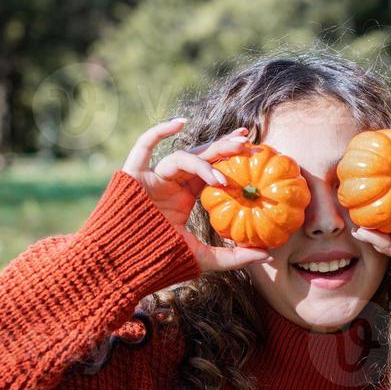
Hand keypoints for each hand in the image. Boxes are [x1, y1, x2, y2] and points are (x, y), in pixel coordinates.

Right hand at [122, 118, 270, 273]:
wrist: (122, 266)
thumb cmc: (159, 262)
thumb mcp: (203, 258)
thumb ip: (234, 256)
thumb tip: (268, 254)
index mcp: (183, 197)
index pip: (211, 171)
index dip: (231, 159)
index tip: (254, 151)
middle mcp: (170, 183)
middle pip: (200, 157)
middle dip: (223, 147)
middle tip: (247, 141)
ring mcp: (152, 178)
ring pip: (181, 155)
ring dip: (203, 158)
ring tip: (222, 172)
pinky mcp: (133, 175)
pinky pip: (144, 146)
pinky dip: (159, 131)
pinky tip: (180, 123)